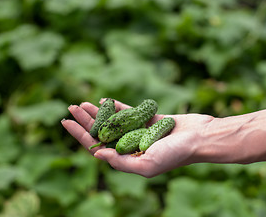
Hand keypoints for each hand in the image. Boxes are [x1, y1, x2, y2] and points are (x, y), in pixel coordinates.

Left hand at [61, 99, 213, 176]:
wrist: (200, 138)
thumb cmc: (176, 154)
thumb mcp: (146, 164)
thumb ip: (121, 161)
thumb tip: (96, 153)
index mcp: (128, 159)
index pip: (97, 146)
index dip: (79, 135)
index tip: (65, 121)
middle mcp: (131, 146)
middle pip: (102, 133)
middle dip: (85, 121)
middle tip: (71, 107)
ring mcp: (140, 132)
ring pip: (113, 122)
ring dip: (98, 113)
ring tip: (83, 103)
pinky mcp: (149, 120)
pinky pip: (129, 113)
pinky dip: (117, 107)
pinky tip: (105, 101)